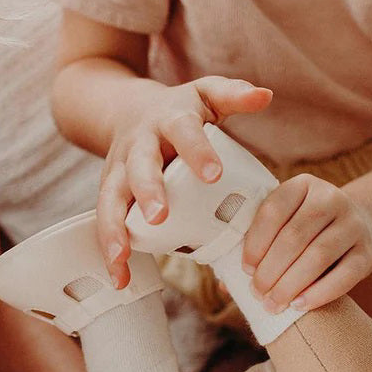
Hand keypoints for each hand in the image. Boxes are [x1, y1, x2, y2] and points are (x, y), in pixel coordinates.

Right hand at [98, 76, 271, 287]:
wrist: (128, 110)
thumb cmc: (179, 110)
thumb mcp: (206, 94)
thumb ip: (234, 94)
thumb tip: (266, 95)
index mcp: (169, 119)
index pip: (183, 131)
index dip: (197, 151)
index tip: (213, 174)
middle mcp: (139, 144)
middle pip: (139, 166)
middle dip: (147, 190)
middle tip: (159, 216)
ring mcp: (119, 168)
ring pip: (111, 197)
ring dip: (115, 227)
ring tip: (123, 255)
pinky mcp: (110, 191)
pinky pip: (105, 220)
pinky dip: (109, 249)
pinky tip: (120, 277)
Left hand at [241, 174, 371, 311]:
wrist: (365, 223)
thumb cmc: (311, 228)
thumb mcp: (288, 220)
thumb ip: (259, 243)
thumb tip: (224, 284)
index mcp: (303, 185)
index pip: (274, 210)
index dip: (255, 242)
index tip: (245, 269)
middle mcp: (331, 198)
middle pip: (295, 236)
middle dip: (270, 269)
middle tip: (257, 293)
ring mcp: (353, 224)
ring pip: (318, 255)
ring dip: (290, 284)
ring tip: (273, 303)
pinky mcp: (368, 251)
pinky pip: (345, 275)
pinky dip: (319, 293)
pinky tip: (299, 305)